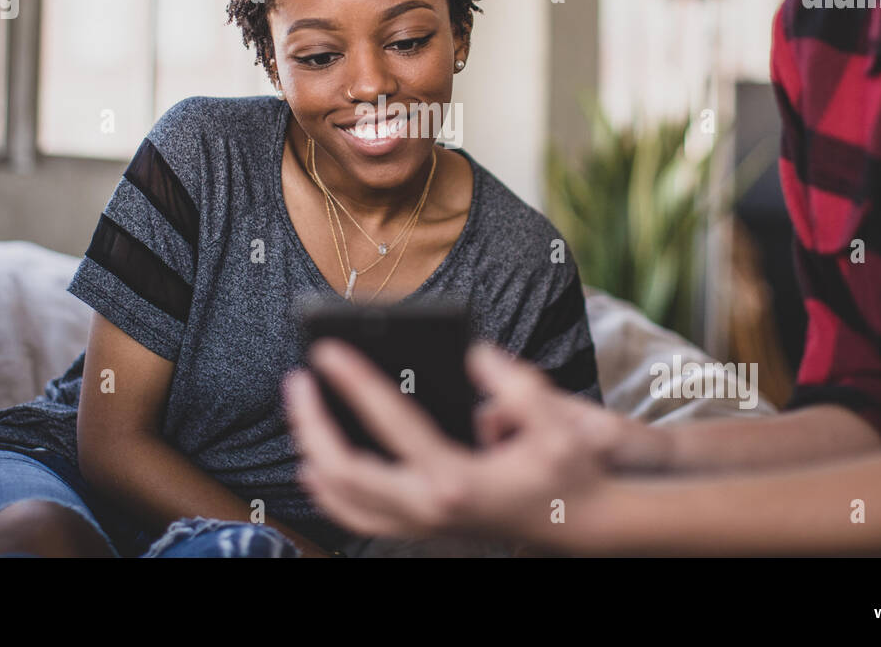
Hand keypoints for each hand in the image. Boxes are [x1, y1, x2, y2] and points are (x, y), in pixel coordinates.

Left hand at [284, 339, 669, 549]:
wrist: (582, 524)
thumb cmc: (570, 470)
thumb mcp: (561, 423)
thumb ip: (518, 387)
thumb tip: (474, 355)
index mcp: (458, 479)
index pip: (391, 423)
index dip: (355, 381)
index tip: (328, 351)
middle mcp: (431, 508)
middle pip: (344, 471)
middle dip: (311, 423)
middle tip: (297, 380)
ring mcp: (423, 524)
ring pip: (342, 501)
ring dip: (313, 455)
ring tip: (300, 411)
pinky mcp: (423, 529)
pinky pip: (358, 517)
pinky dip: (329, 493)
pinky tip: (315, 467)